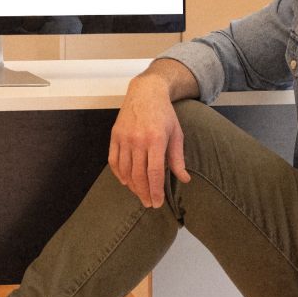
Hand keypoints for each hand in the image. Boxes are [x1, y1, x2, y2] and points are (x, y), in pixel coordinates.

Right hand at [109, 72, 190, 207]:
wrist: (145, 92)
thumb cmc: (164, 113)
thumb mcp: (176, 134)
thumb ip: (177, 158)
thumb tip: (184, 179)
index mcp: (155, 139)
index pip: (154, 172)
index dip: (155, 191)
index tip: (157, 203)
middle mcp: (138, 140)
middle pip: (138, 175)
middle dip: (144, 193)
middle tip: (149, 204)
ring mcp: (124, 138)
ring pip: (124, 170)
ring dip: (132, 186)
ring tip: (139, 194)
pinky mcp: (114, 135)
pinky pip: (113, 160)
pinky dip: (118, 173)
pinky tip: (125, 181)